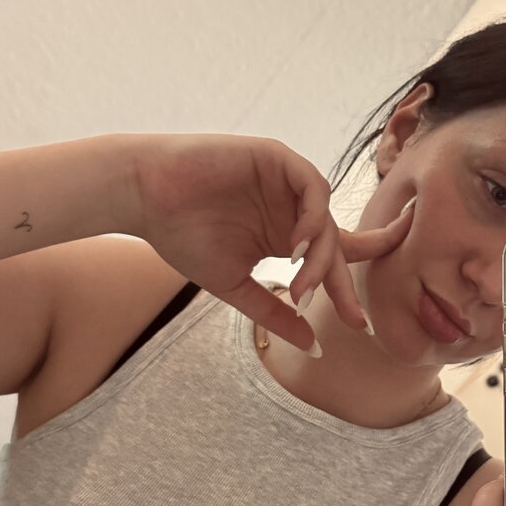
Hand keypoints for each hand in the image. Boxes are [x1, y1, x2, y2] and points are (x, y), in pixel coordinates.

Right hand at [130, 133, 413, 351]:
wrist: (144, 197)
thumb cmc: (182, 237)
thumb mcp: (235, 285)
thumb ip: (275, 313)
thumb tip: (314, 348)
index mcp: (286, 236)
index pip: (332, 260)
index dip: (348, 290)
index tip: (360, 326)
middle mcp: (292, 209)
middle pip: (337, 245)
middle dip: (344, 283)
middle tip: (351, 316)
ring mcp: (286, 182)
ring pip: (326, 220)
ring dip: (321, 257)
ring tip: (302, 287)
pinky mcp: (277, 157)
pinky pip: (313, 186)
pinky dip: (313, 217)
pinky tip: (298, 246)